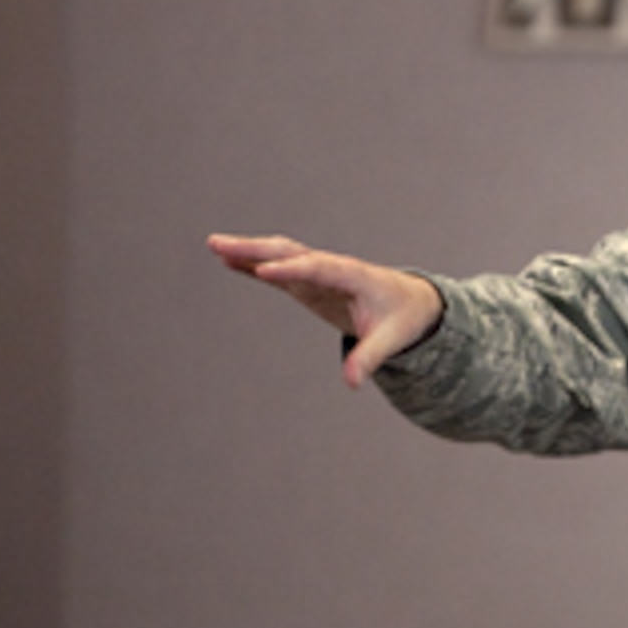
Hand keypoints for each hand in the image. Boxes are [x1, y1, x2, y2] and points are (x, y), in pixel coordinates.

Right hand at [207, 233, 443, 388]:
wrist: (412, 303)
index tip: (264, 271)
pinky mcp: (311, 282)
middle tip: (220, 245)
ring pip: (281, 256)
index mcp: (355, 276)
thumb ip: (370, 357)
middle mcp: (333, 268)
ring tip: (215, 246)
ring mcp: (319, 273)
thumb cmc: (403, 318)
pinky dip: (255, 264)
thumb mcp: (392, 340)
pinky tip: (228, 261)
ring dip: (250, 251)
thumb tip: (353, 382)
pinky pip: (279, 270)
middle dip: (257, 249)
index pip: (319, 269)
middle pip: (291, 254)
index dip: (292, 270)